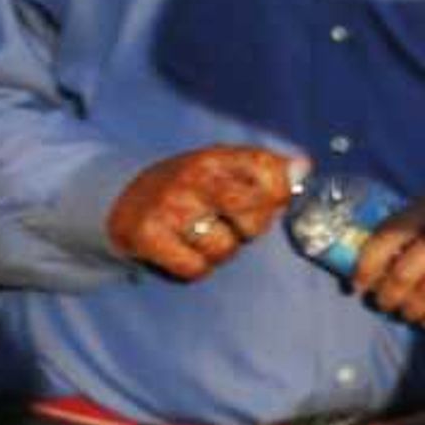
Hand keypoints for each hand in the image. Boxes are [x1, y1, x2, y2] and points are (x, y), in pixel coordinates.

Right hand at [108, 146, 298, 281]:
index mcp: (217, 156)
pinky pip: (194, 268)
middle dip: (252, 229)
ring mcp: (168, 205)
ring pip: (224, 248)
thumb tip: (303, 168)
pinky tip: (183, 251)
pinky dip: (194, 268)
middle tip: (233, 224)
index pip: (269, 171)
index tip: (270, 201)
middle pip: (252, 217)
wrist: (121, 197)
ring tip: (202, 237)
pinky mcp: (145, 234)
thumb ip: (267, 170)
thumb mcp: (224, 168)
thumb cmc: (189, 187)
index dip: (279, 193)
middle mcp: (193, 177)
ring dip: (220, 252)